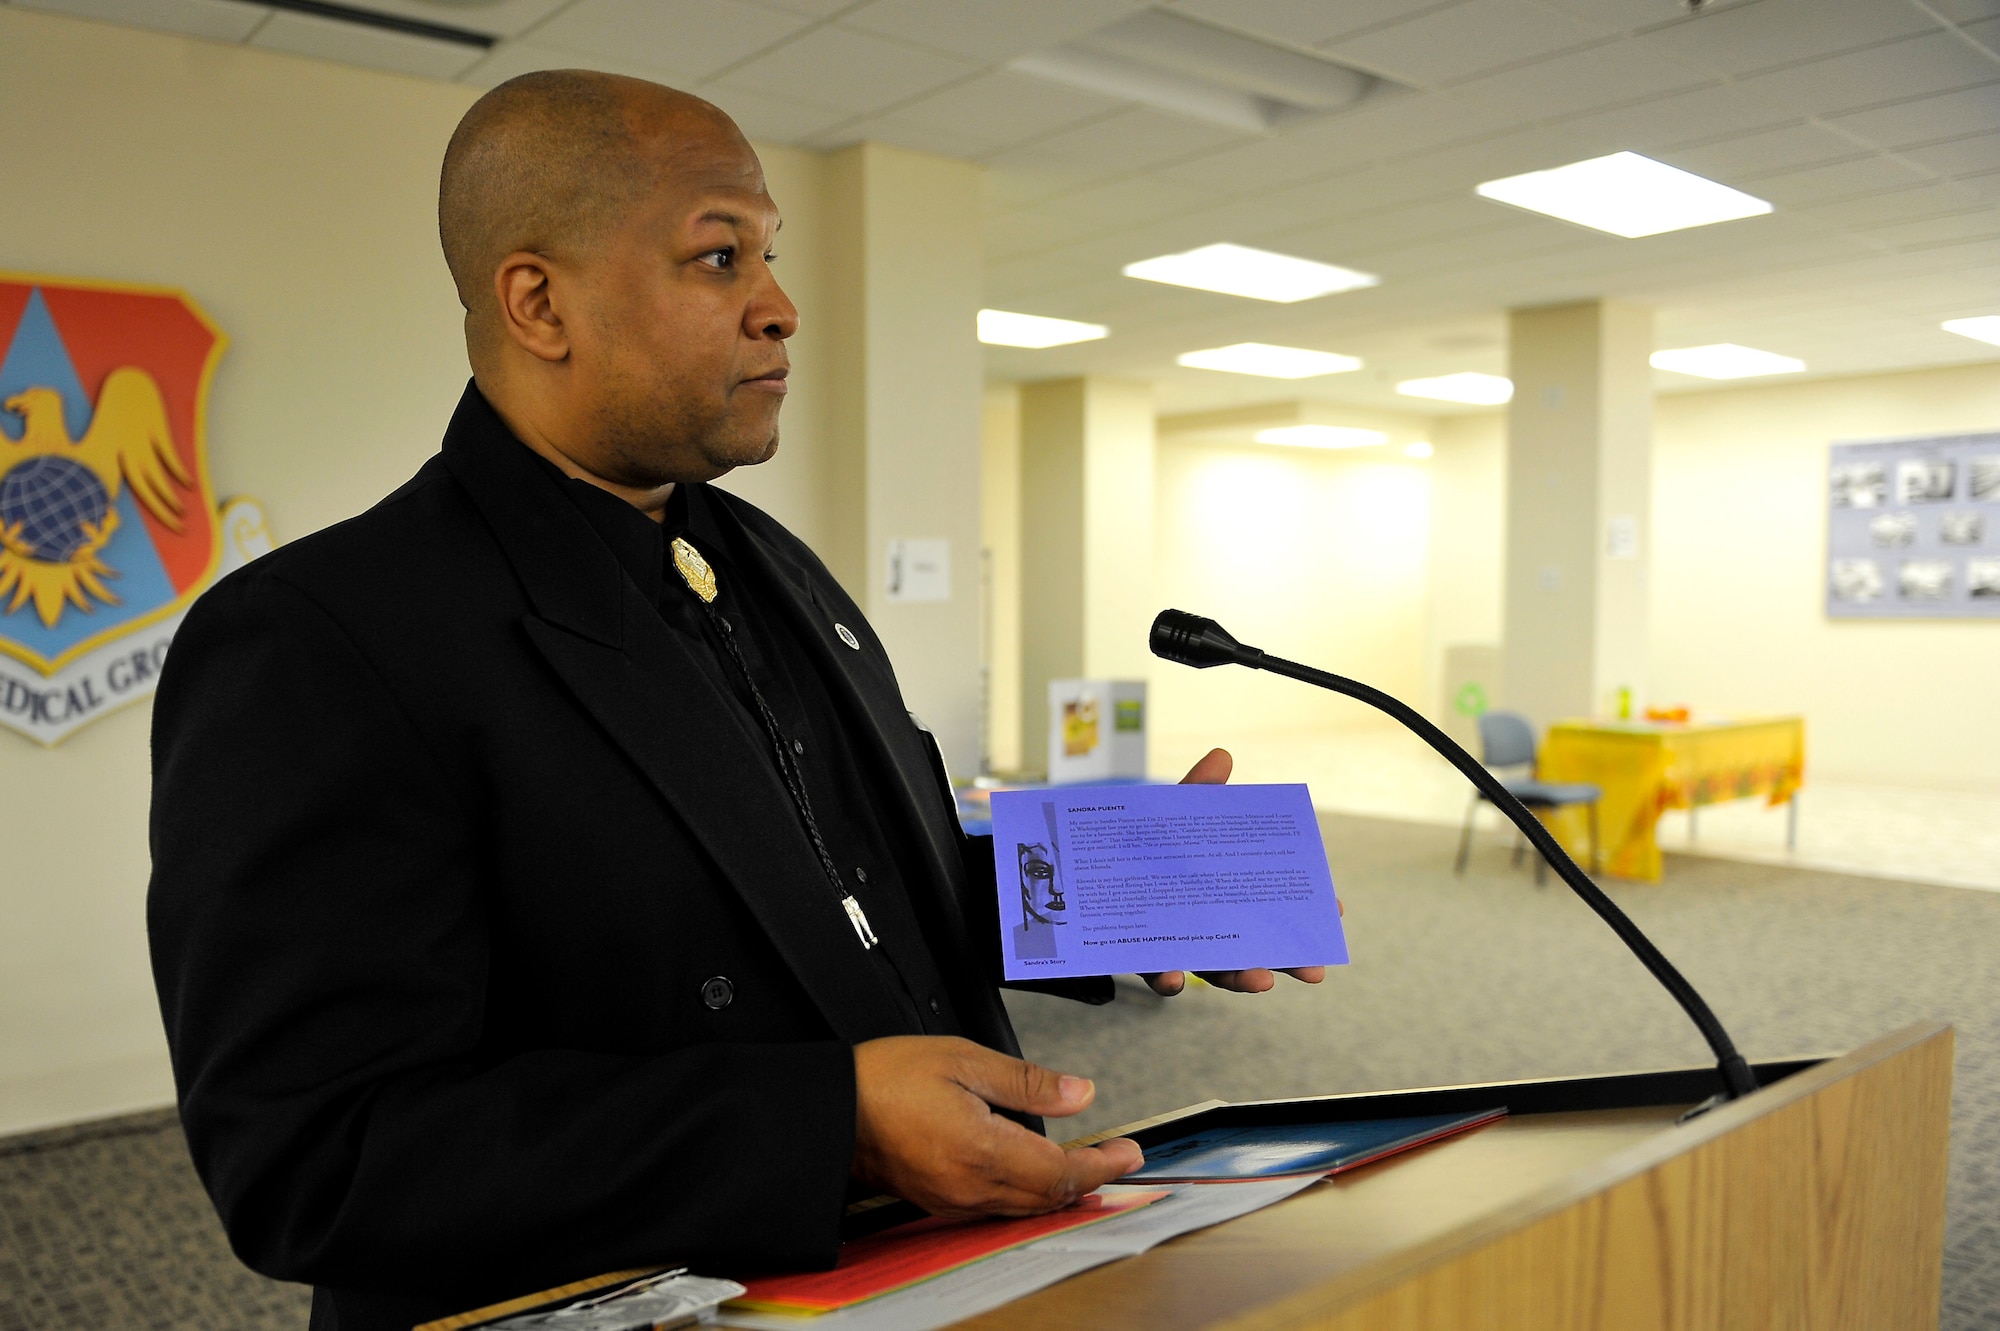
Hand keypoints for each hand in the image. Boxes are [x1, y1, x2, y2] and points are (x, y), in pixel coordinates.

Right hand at [851, 1036, 1141, 1216]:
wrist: (832, 1110)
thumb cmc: (887, 1079)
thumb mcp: (964, 1060)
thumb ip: (1027, 1081)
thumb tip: (1079, 1093)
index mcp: (983, 1150)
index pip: (1061, 1171)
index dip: (1102, 1164)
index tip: (1129, 1153)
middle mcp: (972, 1186)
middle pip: (1048, 1197)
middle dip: (1089, 1178)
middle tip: (1117, 1158)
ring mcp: (955, 1199)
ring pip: (1026, 1207)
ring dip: (1061, 1189)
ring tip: (1087, 1165)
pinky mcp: (941, 1200)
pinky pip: (998, 1207)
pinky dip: (1028, 1193)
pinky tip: (1035, 1173)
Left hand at [1143, 746, 1334, 997]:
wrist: (1077, 864)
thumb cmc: (1136, 844)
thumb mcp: (1168, 815)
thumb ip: (1195, 791)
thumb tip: (1222, 756)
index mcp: (1219, 891)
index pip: (1266, 906)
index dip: (1299, 913)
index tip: (1332, 914)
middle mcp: (1201, 923)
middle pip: (1250, 947)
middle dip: (1283, 960)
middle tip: (1312, 970)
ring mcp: (1172, 943)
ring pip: (1211, 970)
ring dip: (1238, 977)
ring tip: (1259, 979)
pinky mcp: (1136, 956)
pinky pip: (1154, 974)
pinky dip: (1168, 978)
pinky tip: (1176, 977)